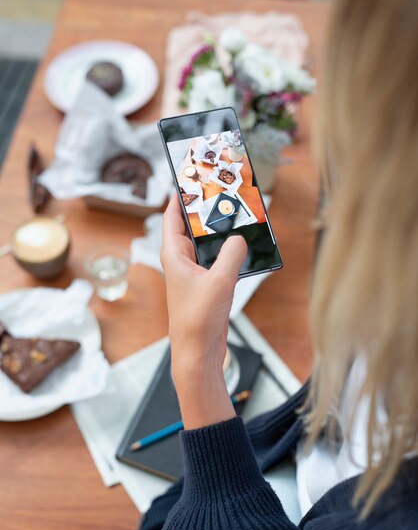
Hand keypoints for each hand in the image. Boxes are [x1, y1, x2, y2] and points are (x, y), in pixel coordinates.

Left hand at [161, 195, 246, 428]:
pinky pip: (217, 260)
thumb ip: (232, 254)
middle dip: (205, 210)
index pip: (171, 216)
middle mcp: (181, 262)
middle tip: (222, 191)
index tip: (190, 176)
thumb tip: (239, 238)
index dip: (179, 195)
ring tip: (236, 214)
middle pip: (190, 226)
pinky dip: (228, 251)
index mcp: (174, 255)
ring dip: (219, 231)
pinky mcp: (206, 285)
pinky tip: (245, 246)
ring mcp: (194, 274)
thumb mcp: (220, 282)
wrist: (198, 353)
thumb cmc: (198, 320)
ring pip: (206, 244)